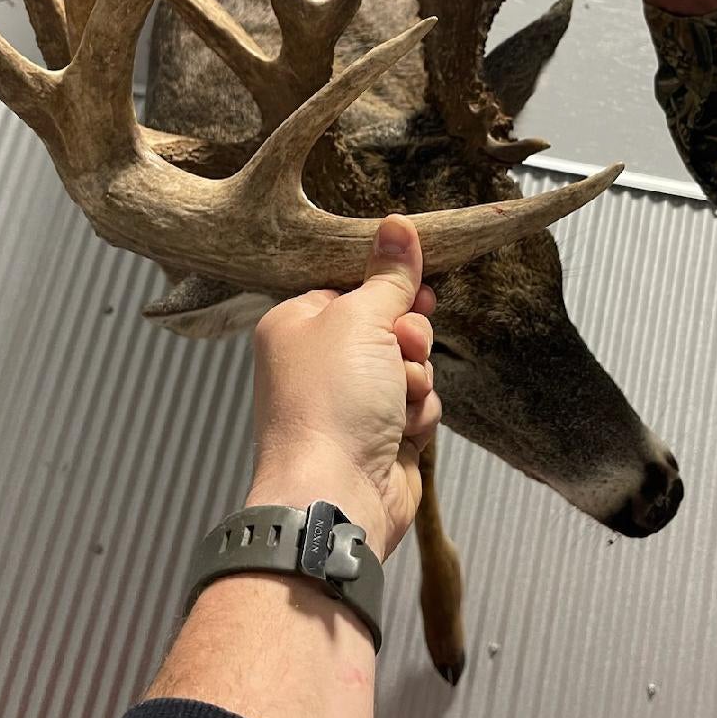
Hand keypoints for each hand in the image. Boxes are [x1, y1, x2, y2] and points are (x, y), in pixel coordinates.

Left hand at [248, 214, 440, 559]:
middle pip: (390, 325)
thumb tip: (399, 223)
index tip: (415, 291)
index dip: (389, 290)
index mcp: (297, 323)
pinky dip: (418, 416)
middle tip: (400, 349)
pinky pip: (419, 405)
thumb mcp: (361, 319)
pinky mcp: (380, 435)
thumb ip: (388, 275)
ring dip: (416, 381)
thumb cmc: (332, 400)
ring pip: (412, 366)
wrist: (336, 493)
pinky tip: (402, 431)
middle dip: (408, 339)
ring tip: (397, 400)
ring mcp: (350, 401)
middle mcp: (320, 361)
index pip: (354, 287)